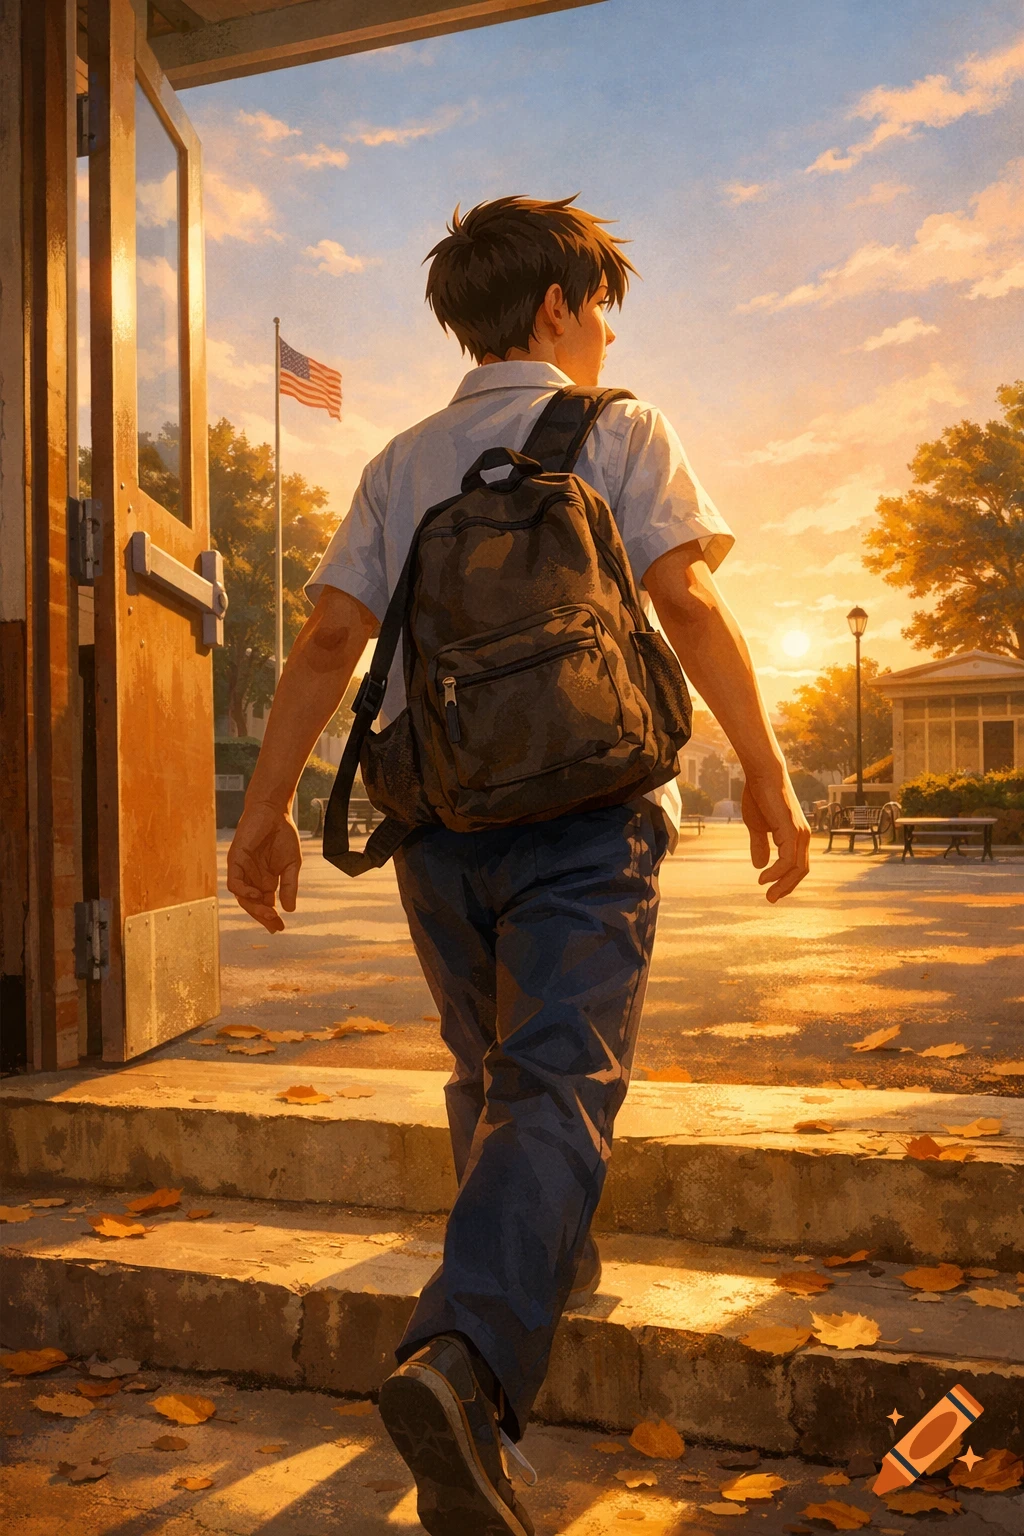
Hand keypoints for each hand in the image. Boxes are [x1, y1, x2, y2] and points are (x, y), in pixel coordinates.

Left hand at [226, 801, 300, 932]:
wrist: (274, 812)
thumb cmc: (283, 835)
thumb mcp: (292, 865)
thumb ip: (289, 886)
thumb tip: (290, 909)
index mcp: (265, 881)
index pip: (265, 905)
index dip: (271, 918)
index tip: (280, 928)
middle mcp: (252, 879)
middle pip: (253, 905)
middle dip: (262, 917)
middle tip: (274, 925)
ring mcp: (242, 870)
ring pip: (242, 897)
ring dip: (254, 907)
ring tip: (268, 913)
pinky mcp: (235, 860)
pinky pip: (234, 882)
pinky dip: (243, 891)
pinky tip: (256, 895)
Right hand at [742, 774, 809, 902]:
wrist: (762, 774)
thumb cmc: (759, 795)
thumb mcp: (757, 826)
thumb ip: (760, 845)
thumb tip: (760, 866)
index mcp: (797, 835)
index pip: (798, 865)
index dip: (787, 880)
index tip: (771, 890)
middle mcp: (803, 836)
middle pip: (801, 870)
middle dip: (786, 887)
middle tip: (771, 899)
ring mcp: (799, 833)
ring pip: (797, 868)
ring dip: (782, 884)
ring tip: (767, 893)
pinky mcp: (791, 829)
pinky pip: (788, 859)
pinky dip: (777, 872)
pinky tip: (763, 877)